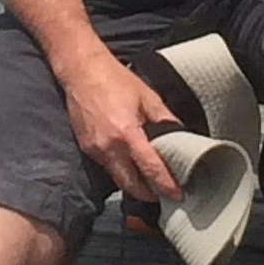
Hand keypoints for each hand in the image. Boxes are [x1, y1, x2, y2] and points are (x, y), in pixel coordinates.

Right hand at [53, 46, 182, 202]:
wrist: (81, 70)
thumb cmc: (114, 79)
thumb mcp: (147, 97)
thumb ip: (165, 120)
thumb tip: (181, 137)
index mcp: (127, 133)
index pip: (151, 169)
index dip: (166, 185)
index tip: (178, 194)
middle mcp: (108, 147)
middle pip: (131, 185)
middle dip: (149, 193)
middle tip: (165, 192)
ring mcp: (95, 150)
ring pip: (118, 178)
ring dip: (135, 183)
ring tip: (151, 180)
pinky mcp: (86, 148)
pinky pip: (107, 167)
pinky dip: (121, 170)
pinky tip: (131, 163)